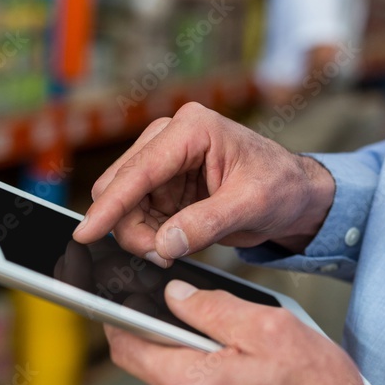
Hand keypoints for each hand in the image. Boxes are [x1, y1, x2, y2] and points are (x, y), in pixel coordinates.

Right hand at [74, 103, 335, 265]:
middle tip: (159, 255)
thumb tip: (165, 243)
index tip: (86, 233)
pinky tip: (169, 244)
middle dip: (130, 226)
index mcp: (192, 129)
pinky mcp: (165, 185)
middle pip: (122, 186)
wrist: (297, 195)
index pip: (140, 170)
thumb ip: (207, 223)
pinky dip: (147, 235)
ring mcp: (164, 162)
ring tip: (169, 252)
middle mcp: (171, 138)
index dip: (111, 205)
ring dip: (139, 234)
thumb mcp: (251, 205)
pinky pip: (138, 215)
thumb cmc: (282, 187)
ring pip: (125, 205)